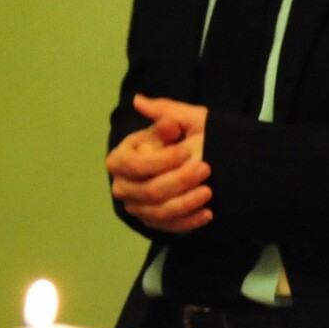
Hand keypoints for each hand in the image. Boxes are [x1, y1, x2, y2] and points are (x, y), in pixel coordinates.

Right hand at [106, 94, 212, 233]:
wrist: (194, 160)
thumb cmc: (183, 137)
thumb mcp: (180, 121)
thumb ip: (164, 114)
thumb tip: (139, 101)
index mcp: (120, 159)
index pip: (136, 165)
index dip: (161, 160)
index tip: (186, 150)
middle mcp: (122, 185)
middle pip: (149, 191)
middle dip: (179, 181)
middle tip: (205, 169)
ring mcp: (136, 206)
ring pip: (160, 211)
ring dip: (186, 202)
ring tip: (208, 191)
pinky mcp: (152, 222)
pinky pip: (168, 227)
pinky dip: (189, 222)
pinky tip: (208, 212)